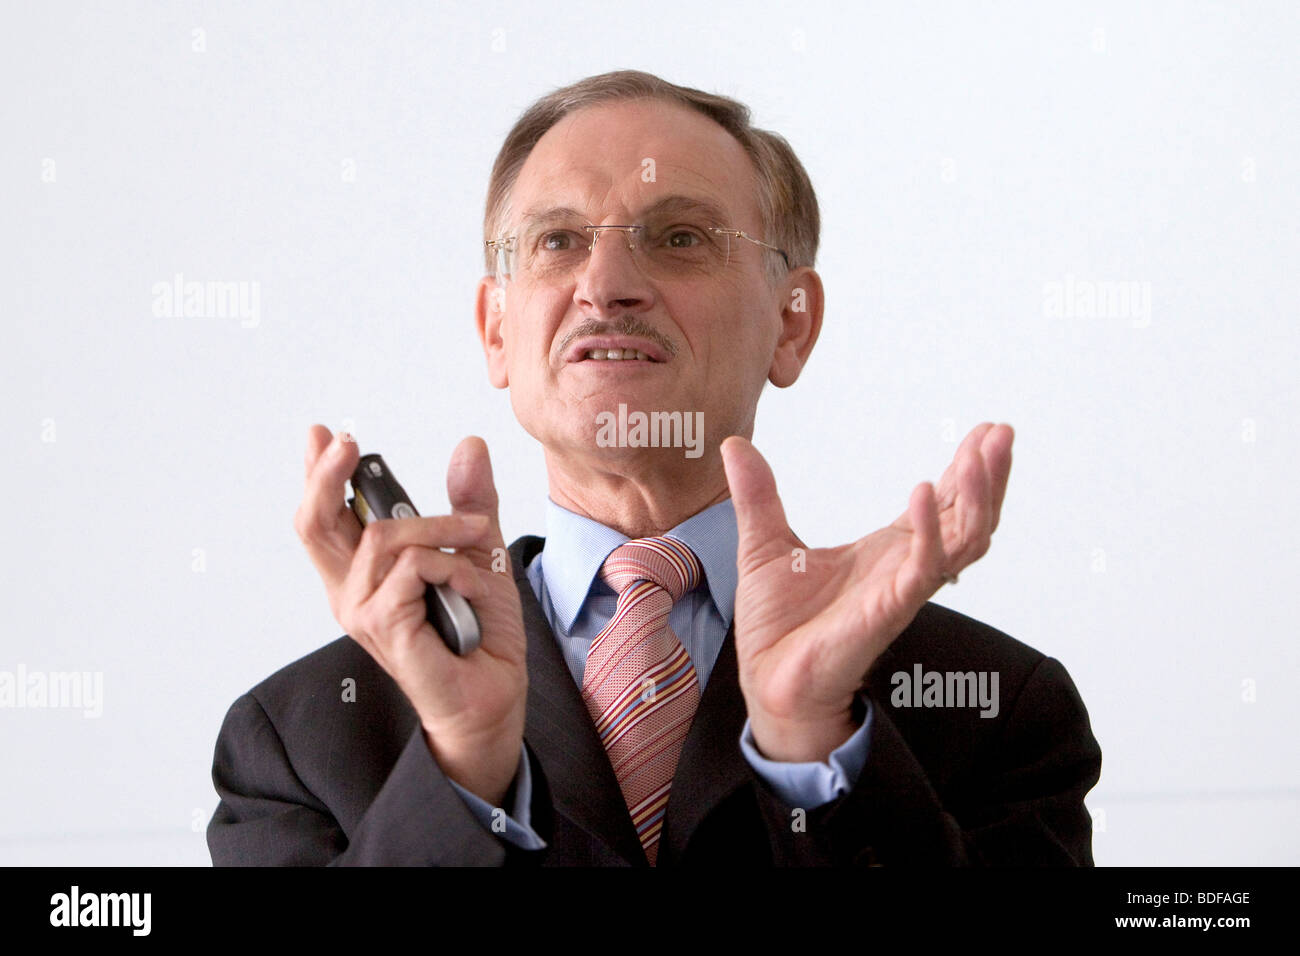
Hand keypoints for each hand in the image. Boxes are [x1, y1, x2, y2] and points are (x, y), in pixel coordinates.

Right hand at [293, 426, 527, 805]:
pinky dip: (449, 566)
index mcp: (366, 572)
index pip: (326, 517)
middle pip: (315, 522)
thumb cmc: (479, 631)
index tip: (321, 434)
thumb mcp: (478, 551)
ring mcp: (362, 610)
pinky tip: (468, 587)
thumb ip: (468, 503)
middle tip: (348, 442)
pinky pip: (411, 568)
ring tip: (475, 540)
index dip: (317, 475)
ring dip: (439, 527)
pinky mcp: (382, 626)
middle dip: (326, 475)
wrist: (495, 690)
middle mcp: (353, 591)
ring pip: (383, 536)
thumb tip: (468, 446)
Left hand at [720, 423, 1013, 762]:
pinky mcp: (887, 610)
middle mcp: (905, 568)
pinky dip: (930, 531)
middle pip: (969, 518)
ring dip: (977, 497)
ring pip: (963, 542)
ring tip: (982, 454)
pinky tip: (924, 493)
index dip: (966, 469)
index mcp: (888, 551)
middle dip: (989, 475)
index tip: (984, 431)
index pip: (943, 503)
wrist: (766, 677)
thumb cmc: (778, 624)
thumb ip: (757, 494)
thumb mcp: (763, 543)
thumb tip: (734, 446)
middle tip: (1003, 432)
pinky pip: (922, 569)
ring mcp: (901, 589)